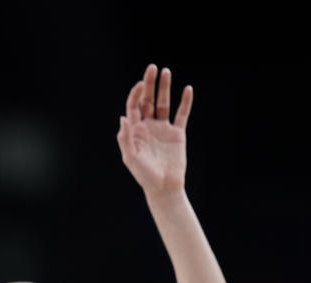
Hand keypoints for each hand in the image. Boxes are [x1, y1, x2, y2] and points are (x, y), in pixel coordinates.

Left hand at [117, 64, 192, 194]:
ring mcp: (163, 129)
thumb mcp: (130, 158)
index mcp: (135, 131)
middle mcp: (148, 127)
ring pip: (164, 104)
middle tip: (152, 67)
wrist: (163, 187)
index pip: (134, 106)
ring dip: (165, 88)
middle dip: (149, 84)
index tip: (141, 84)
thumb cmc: (144, 175)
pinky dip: (185, 102)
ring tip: (167, 72)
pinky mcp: (177, 134)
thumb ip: (125, 138)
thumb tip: (123, 118)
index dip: (136, 94)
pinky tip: (187, 89)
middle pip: (148, 100)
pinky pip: (182, 114)